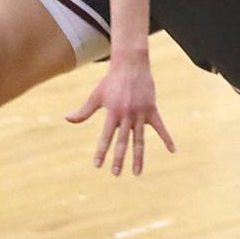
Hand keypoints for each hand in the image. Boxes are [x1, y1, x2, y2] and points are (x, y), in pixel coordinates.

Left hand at [64, 59, 175, 174]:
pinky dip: (167, 138)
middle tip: (115, 174)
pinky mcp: (152, 109)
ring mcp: (140, 113)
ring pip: (140, 140)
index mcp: (112, 112)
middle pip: (123, 141)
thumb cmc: (111, 81)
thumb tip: (66, 119)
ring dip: (138, 157)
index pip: (105, 136)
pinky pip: (161, 127)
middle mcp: (126, 115)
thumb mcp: (96, 95)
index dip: (101, 151)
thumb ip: (84, 111)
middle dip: (119, 159)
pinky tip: (172, 150)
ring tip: (136, 173)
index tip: (98, 165)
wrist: (131, 65)